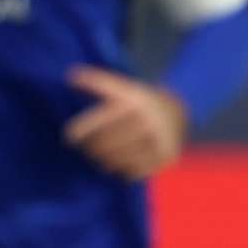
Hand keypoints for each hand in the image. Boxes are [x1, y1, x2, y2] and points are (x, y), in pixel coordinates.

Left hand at [64, 68, 188, 180]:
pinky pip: (133, 172)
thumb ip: (97, 82)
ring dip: (103, 161)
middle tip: (84, 149)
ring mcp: (159, 142)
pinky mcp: (165, 159)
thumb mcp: (123, 87)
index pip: (103, 120)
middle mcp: (150, 122)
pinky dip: (121, 170)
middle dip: (91, 147)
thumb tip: (70, 75)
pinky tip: (116, 164)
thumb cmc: (140, 102)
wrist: (178, 112)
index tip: (69, 137)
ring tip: (98, 157)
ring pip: (119, 160)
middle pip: (108, 143)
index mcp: (137, 102)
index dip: (83, 129)